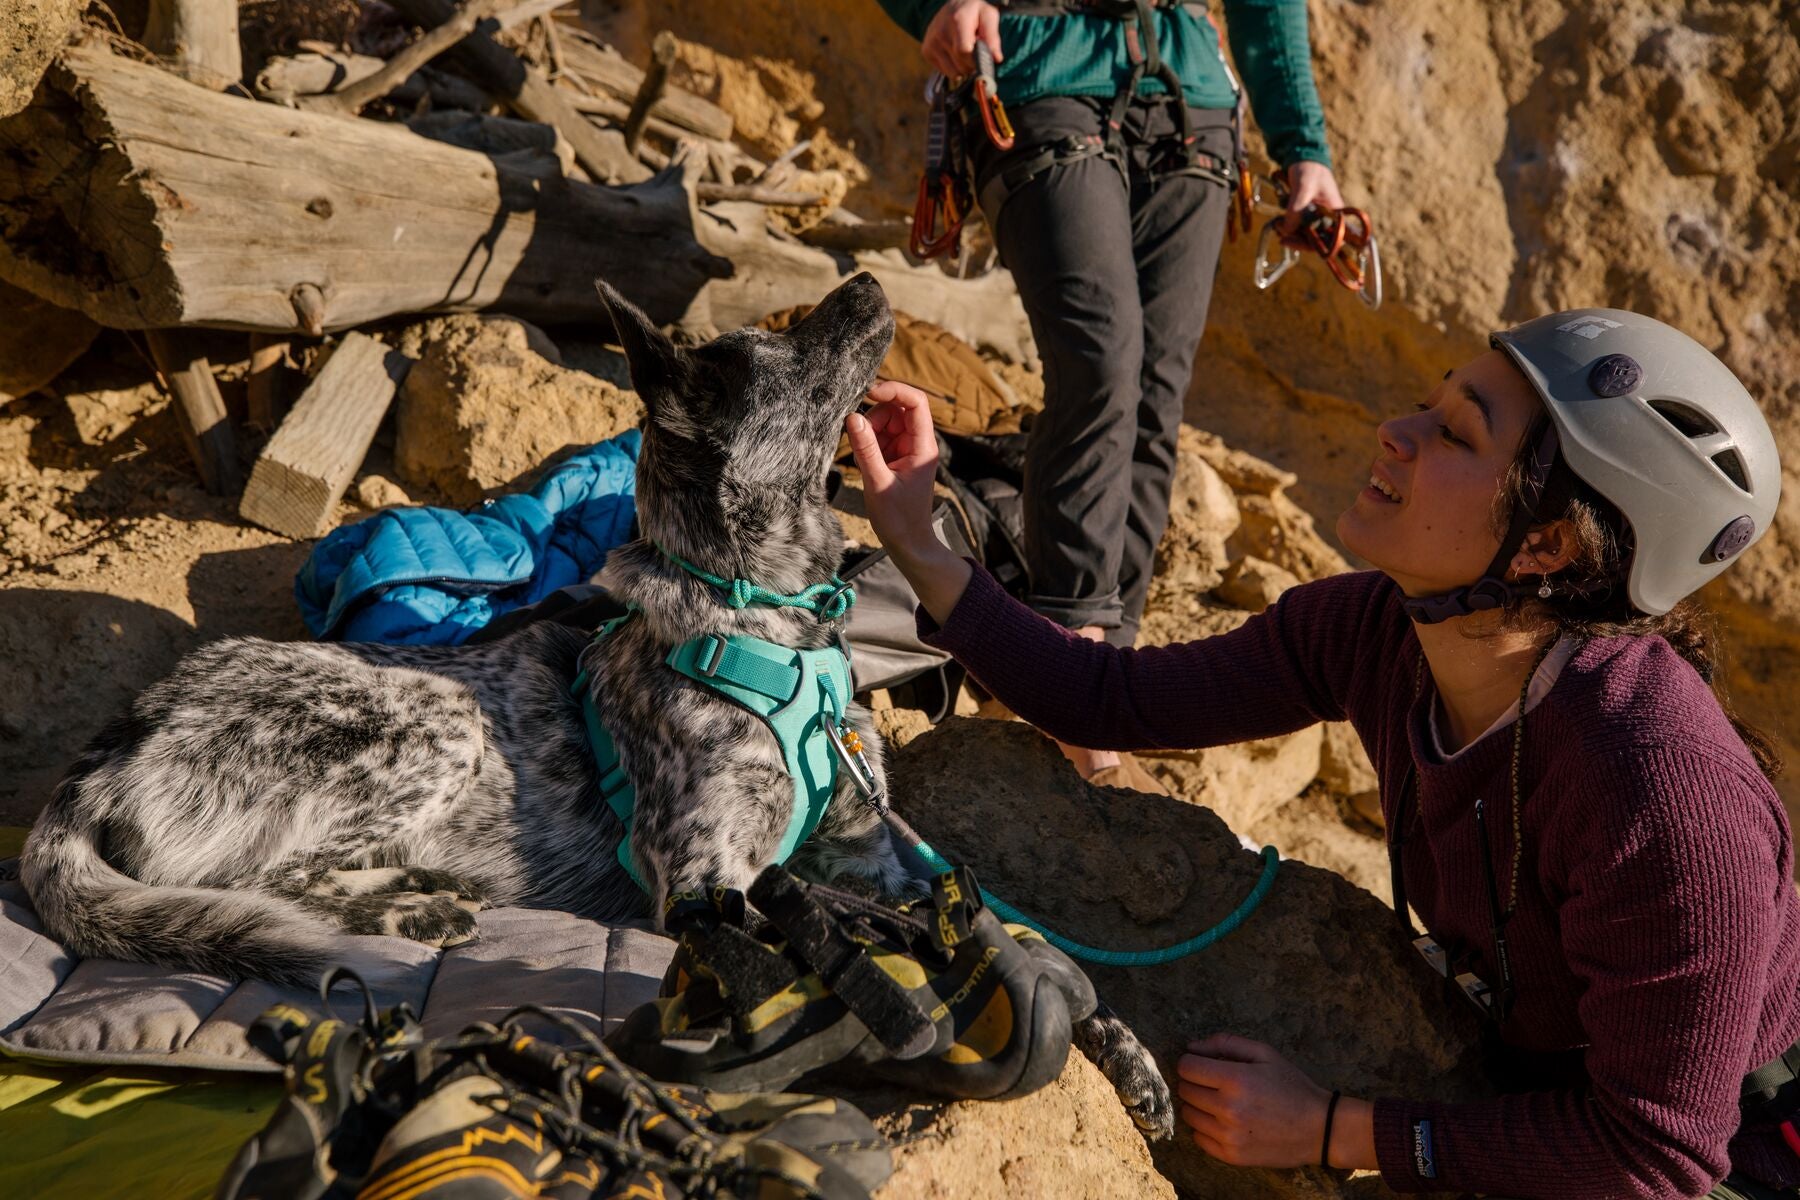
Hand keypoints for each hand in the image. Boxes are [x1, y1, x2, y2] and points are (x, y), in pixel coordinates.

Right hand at [845, 380, 972, 625]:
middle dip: (874, 418)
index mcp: (923, 447)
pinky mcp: (895, 458)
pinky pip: (879, 438)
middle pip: (897, 409)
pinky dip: (867, 445)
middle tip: (860, 441)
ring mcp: (907, 450)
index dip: (895, 391)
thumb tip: (852, 417)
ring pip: (885, 423)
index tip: (870, 393)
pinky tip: (865, 466)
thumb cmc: (899, 519)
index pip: (916, 402)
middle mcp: (918, 444)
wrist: (908, 544)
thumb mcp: (878, 483)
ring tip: (864, 461)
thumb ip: (865, 449)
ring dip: (869, 433)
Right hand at [921, 0, 1001, 77]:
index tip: (983, 56)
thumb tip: (996, 59)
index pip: (964, 51)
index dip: (976, 59)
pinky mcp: (926, 51)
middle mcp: (941, 32)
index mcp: (957, 21)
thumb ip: (993, 37)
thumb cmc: (974, 13)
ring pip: (953, 73)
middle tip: (976, 51)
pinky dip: (954, 67)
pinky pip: (945, 72)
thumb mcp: (988, 16)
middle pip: (961, 65)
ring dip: (963, 68)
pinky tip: (954, 53)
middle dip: (973, 64)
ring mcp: (931, 42)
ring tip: (965, 52)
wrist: (953, 6)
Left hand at [1176, 1034, 1332, 1167]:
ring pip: (1189, 1114)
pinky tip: (1224, 1121)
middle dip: (1195, 1082)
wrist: (1319, 1128)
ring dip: (1198, 1105)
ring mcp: (1228, 1135)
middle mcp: (1227, 1109)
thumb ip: (1226, 1044)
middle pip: (1185, 1090)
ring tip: (1220, 1102)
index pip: (1187, 1067)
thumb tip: (1191, 1047)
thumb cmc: (1292, 1086)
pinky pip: (1199, 1138)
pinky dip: (1205, 1128)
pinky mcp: (1231, 1156)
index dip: (1191, 1061)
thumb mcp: (1265, 1054)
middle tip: (1215, 1082)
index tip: (1202, 1063)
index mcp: (1235, 1079)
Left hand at [1277, 161, 1344, 245]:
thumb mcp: (1303, 188)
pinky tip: (1279, 222)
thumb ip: (1296, 210)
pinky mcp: (1307, 213)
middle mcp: (1329, 218)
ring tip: (1278, 226)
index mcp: (1336, 213)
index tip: (1296, 243)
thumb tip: (1287, 230)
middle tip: (1282, 238)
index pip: (1331, 239)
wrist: (1304, 157)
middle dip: (1298, 240)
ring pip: (1306, 234)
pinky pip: (1299, 225)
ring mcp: (1318, 216)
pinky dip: (1289, 226)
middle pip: (1316, 240)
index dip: (1316, 246)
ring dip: (1292, 233)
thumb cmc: (1309, 170)